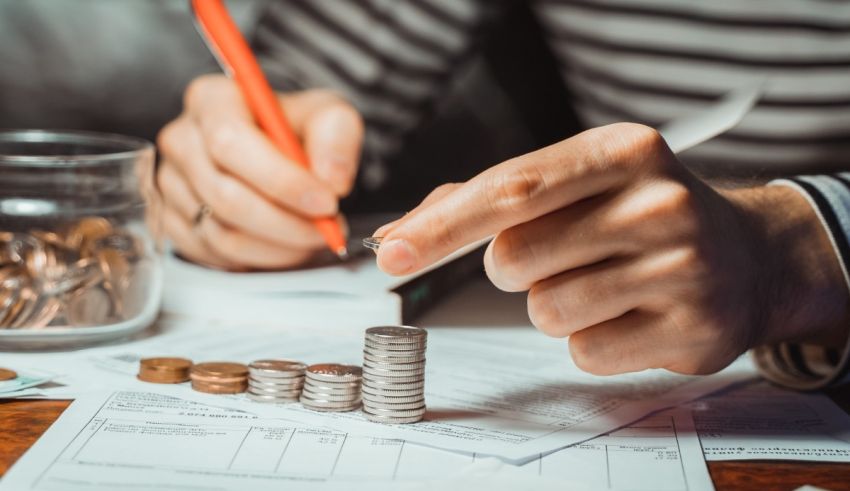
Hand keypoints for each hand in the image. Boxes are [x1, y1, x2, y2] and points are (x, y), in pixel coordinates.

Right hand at [155, 74, 362, 269]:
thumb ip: (336, 136)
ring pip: (222, 234)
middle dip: (286, 223)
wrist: (278, 146)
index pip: (230, 143)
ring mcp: (172, 184)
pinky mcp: (175, 222)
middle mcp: (182, 140)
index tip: (325, 202)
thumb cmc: (295, 127)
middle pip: (225, 197)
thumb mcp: (327, 114)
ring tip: (313, 237)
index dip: (281, 180)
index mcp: (211, 101)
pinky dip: (260, 258)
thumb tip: (331, 179)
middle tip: (327, 229)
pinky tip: (287, 244)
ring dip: (279, 247)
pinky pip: (216, 255)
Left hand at [373, 123, 848, 374]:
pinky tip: (629, 313)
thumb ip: (487, 199)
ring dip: (552, 304)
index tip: (391, 252)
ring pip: (545, 311)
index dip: (443, 225)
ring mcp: (682, 269)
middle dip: (512, 267)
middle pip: (514, 257)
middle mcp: (658, 203)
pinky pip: (584, 352)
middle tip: (557, 254)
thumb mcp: (579, 181)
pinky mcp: (691, 331)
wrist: (749, 256)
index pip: (511, 188)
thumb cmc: (639, 213)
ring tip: (602, 281)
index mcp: (623, 151)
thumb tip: (399, 237)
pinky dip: (589, 339)